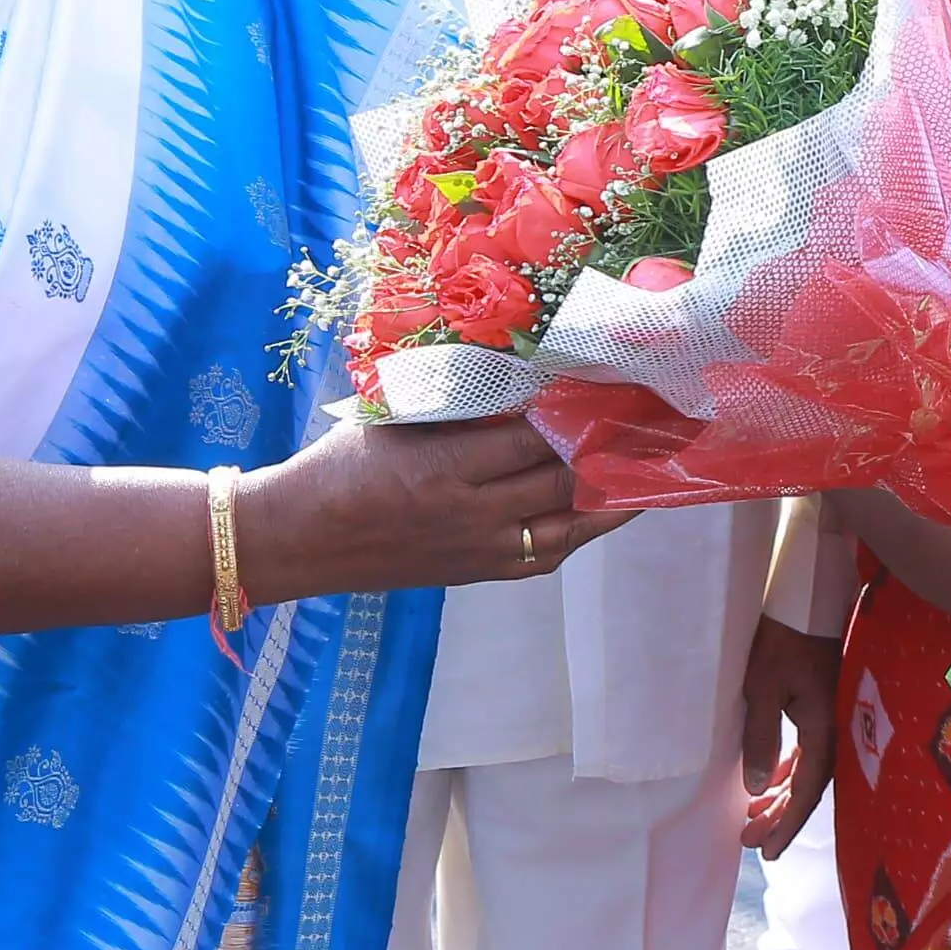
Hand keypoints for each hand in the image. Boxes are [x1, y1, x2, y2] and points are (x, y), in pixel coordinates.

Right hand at [237, 412, 624, 601]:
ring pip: (565, 525)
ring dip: (609, 496)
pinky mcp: (474, 574)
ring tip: (648, 466)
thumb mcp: (395, 420)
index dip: (581, 410)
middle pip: (560, 480)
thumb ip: (458, 404)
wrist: (300, 538)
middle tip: (651, 417)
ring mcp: (476, 550)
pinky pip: (542, 557)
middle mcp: (469, 513)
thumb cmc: (341, 465)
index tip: (616, 382)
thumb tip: (523, 375)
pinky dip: (578, 532)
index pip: (534, 434)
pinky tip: (601, 509)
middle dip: (608, 448)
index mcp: (445, 466)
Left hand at [737, 616, 839, 856]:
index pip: (805, 792)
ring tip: (754, 815)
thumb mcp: (763, 688)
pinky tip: (772, 779)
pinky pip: (806, 751)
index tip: (766, 851)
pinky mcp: (821, 705)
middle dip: (779, 816)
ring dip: (781, 795)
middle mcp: (832, 730)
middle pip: (807, 787)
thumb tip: (759, 788)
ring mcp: (828, 718)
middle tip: (751, 841)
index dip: (786, 824)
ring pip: (806, 771)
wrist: (807, 598)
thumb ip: (762, 738)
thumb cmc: (783, 639)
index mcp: (822, 731)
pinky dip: (788, 770)